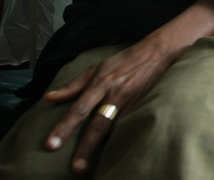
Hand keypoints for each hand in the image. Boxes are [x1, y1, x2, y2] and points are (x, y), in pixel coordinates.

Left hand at [42, 36, 174, 174]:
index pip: (79, 109)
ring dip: (103, 148)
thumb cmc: (124, 61)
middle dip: (85, 147)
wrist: (157, 53)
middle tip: (75, 168)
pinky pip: (129, 125)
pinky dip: (122, 139)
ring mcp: (131, 103)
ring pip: (115, 128)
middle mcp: (114, 95)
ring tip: (91, 167)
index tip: (51, 145)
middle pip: (98, 124)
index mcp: (100, 84)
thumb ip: (73, 86)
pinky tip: (116, 154)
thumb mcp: (96, 68)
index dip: (64, 127)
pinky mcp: (143, 106)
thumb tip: (48, 98)